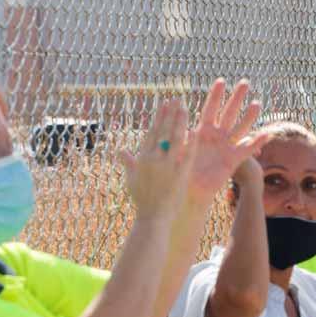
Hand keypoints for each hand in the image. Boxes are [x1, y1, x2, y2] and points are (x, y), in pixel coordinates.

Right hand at [124, 99, 188, 217]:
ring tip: (186, 108)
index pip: (152, 132)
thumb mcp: (131, 179)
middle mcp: (153, 158)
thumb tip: (120, 151)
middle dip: (170, 113)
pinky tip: (196, 130)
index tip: (164, 104)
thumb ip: (128, 162)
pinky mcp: (179, 174)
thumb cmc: (142, 200)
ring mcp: (166, 165)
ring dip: (180, 121)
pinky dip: (190, 142)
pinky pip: (186, 154)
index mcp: (142, 158)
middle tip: (177, 99)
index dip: (159, 117)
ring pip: (174, 138)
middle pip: (163, 131)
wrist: (152, 217)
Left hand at [184, 78, 268, 200]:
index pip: (210, 109)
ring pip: (241, 127)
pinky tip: (268, 133)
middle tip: (245, 82)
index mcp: (202, 131)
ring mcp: (226, 146)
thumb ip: (178, 134)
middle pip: (229, 112)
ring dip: (249, 116)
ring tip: (257, 103)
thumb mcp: (177, 148)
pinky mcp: (233, 160)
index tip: (222, 81)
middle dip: (237, 97)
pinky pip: (247, 149)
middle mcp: (217, 136)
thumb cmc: (180, 168)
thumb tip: (175, 119)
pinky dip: (257, 142)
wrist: (189, 189)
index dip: (216, 95)